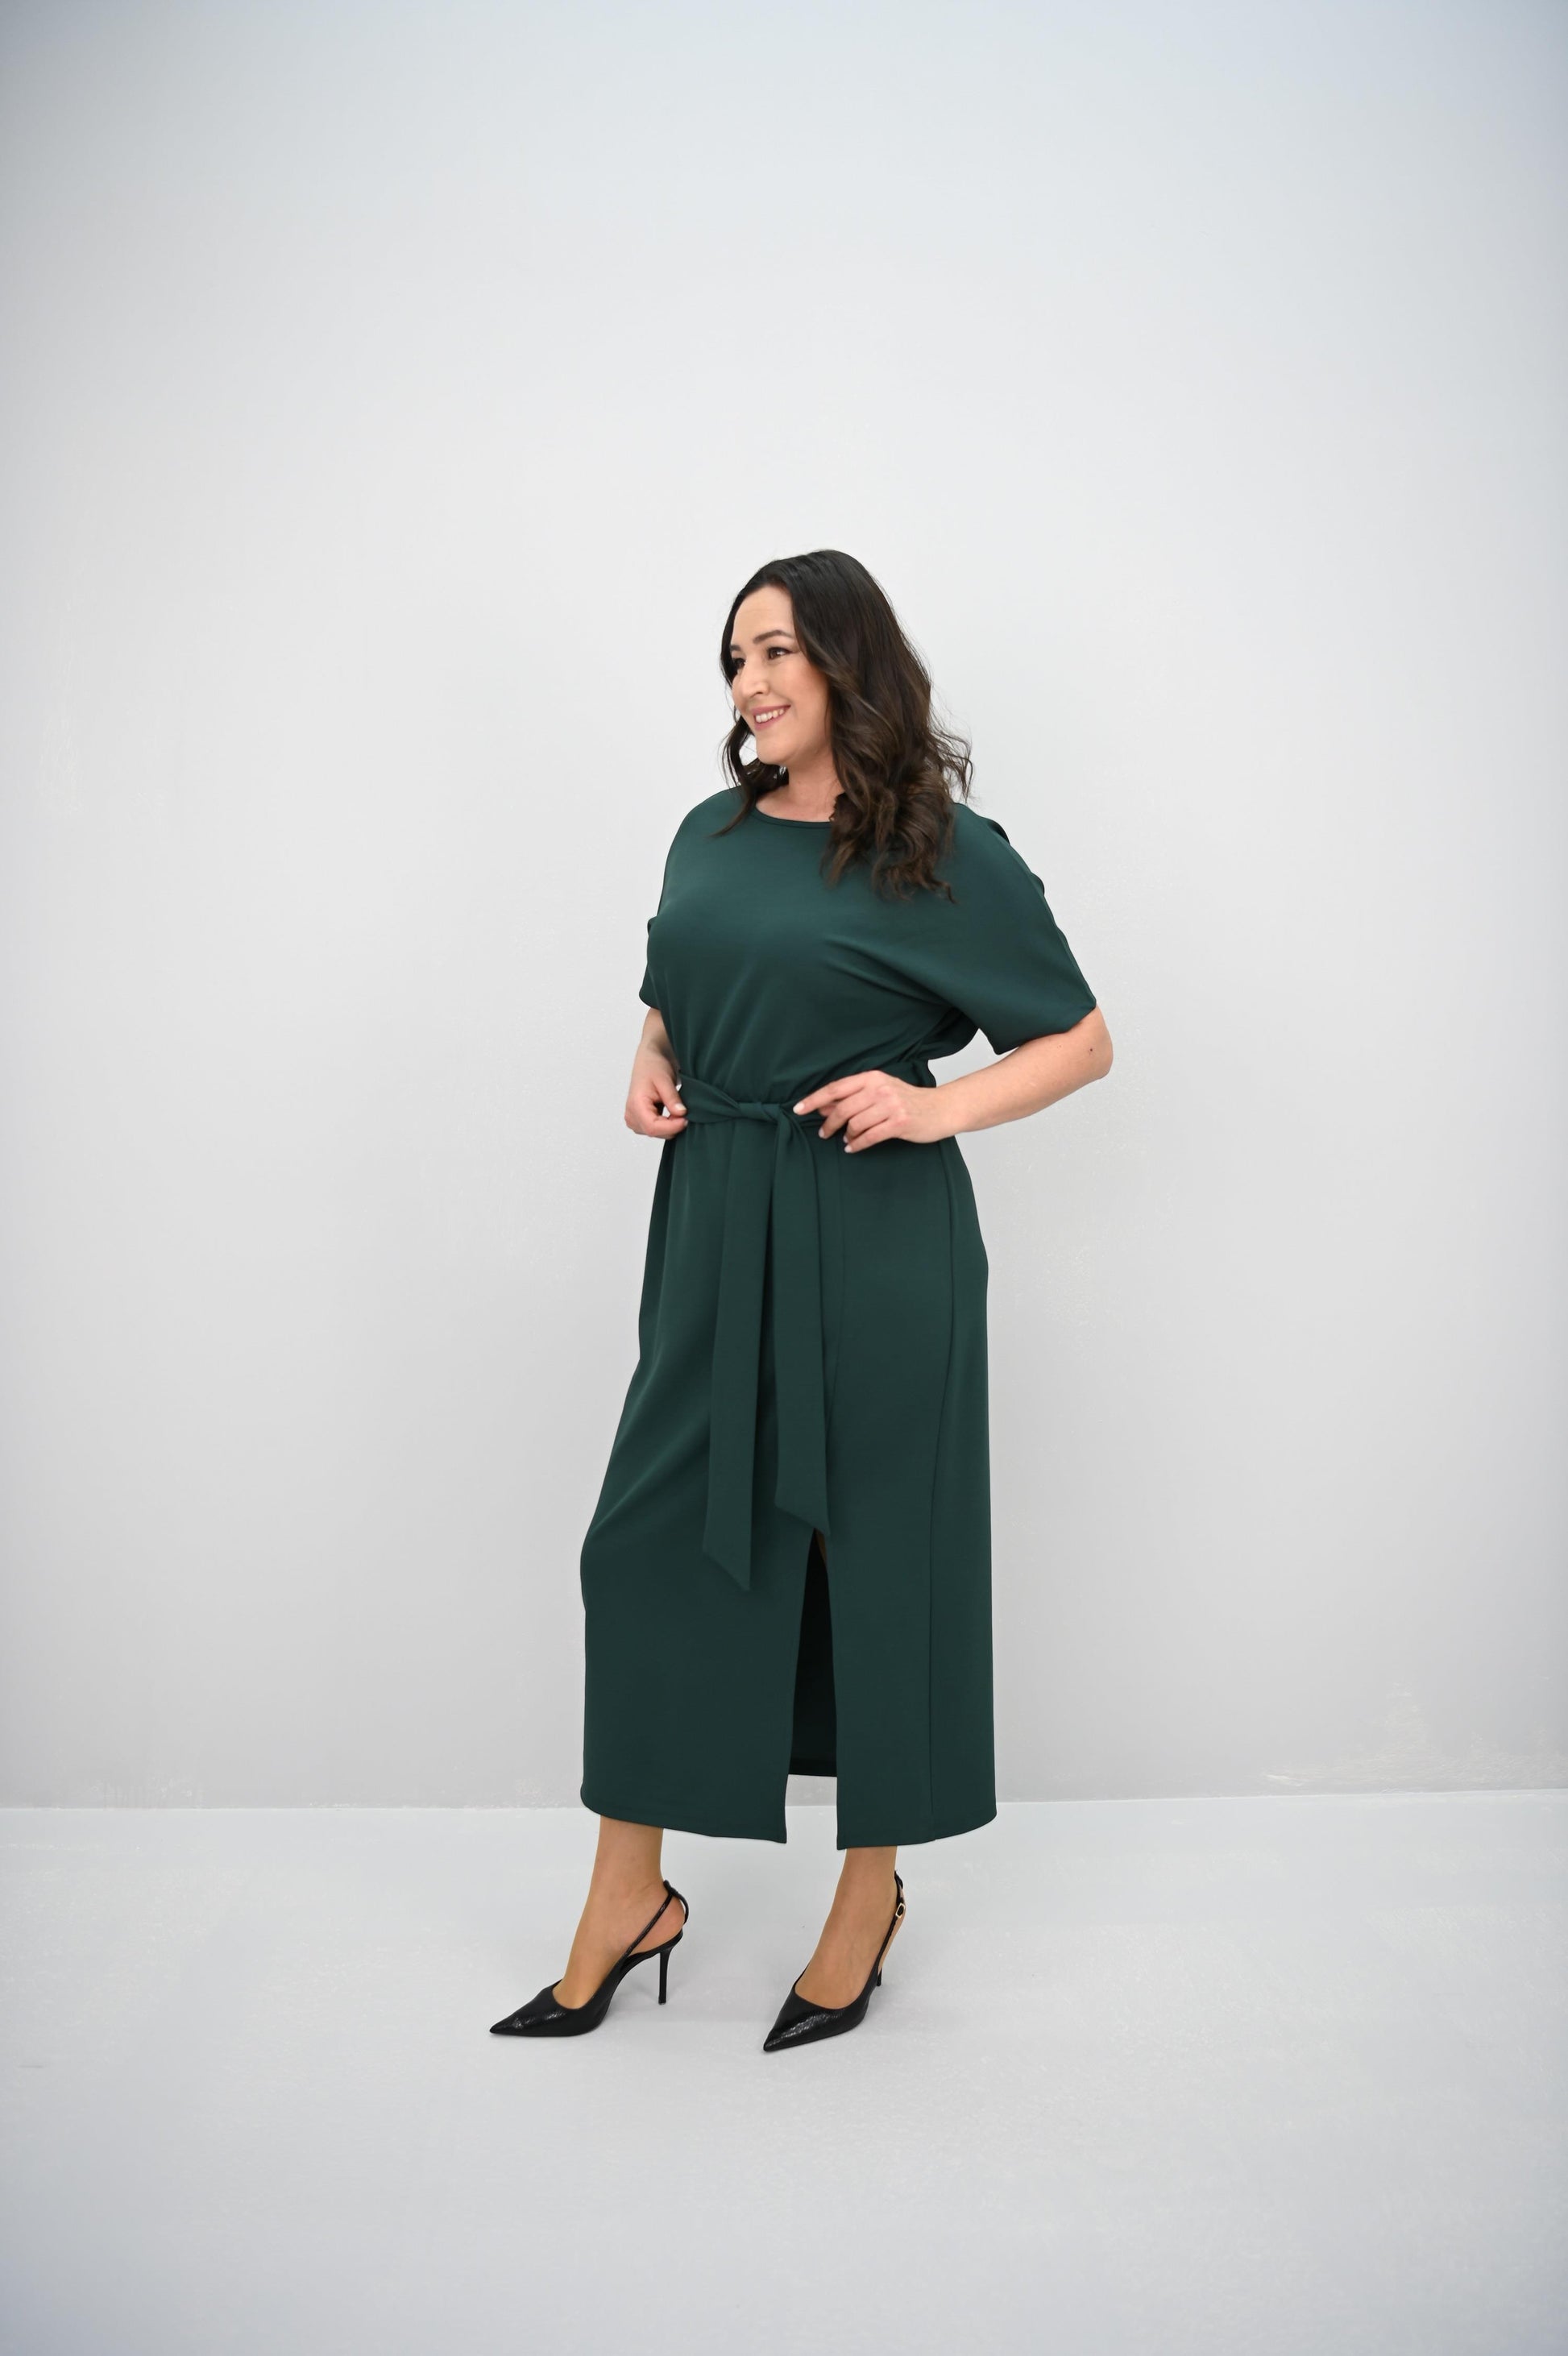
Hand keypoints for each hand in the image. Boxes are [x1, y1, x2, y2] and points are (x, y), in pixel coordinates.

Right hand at [625, 1049, 686, 1137]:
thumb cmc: (654, 1065)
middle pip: (655, 1132)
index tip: (686, 1119)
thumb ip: (672, 1098)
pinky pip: (657, 1130)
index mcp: (635, 1104)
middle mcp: (631, 1115)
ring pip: (657, 1133)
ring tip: (677, 1108)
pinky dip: (667, 1124)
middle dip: (673, 1125)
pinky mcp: (640, 1121)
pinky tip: (672, 1112)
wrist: (650, 1059)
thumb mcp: (665, 1079)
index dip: (672, 1127)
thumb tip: (681, 1114)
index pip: (653, 1127)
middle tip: (685, 1111)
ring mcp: (635, 1120)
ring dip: (671, 1125)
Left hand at [792, 1070, 952, 1151]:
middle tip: (823, 1133)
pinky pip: (869, 1137)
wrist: (940, 1109)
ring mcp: (891, 1105)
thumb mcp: (879, 1092)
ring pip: (855, 1124)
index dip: (814, 1099)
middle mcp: (880, 1088)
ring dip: (846, 1135)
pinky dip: (857, 1144)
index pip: (836, 1088)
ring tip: (847, 1140)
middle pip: (843, 1108)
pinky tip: (853, 1148)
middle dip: (829, 1123)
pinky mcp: (899, 1122)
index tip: (798, 1109)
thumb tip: (822, 1106)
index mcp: (872, 1077)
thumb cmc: (907, 1100)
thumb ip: (852, 1097)